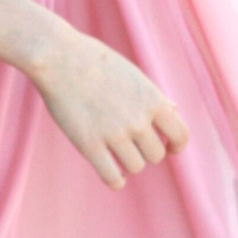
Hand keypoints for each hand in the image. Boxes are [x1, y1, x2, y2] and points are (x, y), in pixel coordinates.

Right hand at [27, 24, 189, 188]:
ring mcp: (114, 134)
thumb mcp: (131, 73)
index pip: (180, 135)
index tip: (170, 148)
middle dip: (146, 151)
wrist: (57, 57)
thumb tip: (174, 109)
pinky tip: (113, 174)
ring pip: (135, 166)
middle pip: (156, 155)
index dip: (177, 146)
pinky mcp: (89, 145)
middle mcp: (138, 119)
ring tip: (117, 152)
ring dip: (129, 163)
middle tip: (132, 144)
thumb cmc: (93, 60)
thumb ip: (153, 95)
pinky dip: (116, 181)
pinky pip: (112, 178)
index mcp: (152, 99)